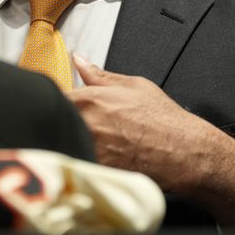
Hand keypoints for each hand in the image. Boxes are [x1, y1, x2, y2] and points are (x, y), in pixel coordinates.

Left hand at [67, 55, 234, 227]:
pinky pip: (74, 166)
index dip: (50, 102)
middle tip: (71, 126)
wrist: (184, 153)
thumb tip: (79, 60)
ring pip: (61, 145)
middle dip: (56, 123)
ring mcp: (87, 152)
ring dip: (65, 143)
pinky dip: (76, 163)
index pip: (50, 98)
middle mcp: (84, 125)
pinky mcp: (93, 174)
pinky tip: (92, 161)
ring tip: (87, 144)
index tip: (54, 105)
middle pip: (52, 123)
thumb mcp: (134, 86)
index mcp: (89, 100)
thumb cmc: (164, 121)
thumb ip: (99, 74)